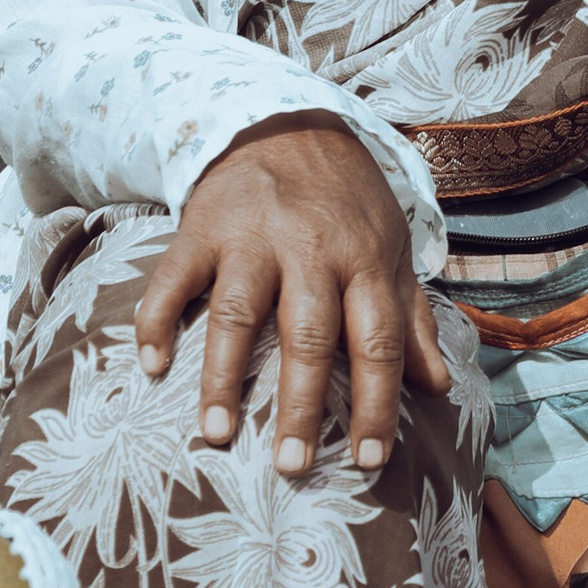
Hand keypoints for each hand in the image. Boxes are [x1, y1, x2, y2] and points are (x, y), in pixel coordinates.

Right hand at [132, 115, 447, 477]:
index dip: (378, 403)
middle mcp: (309, 249)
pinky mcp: (201, 228)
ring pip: (237, 313)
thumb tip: (437, 388)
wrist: (286, 121)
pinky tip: (150, 365)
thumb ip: (413, 319)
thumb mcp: (392, 248)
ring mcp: (250, 237)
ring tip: (216, 434)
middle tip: (293, 466)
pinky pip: (173, 279)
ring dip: (223, 376)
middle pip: (307, 335)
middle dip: (301, 406)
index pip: (377, 342)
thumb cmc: (347, 200)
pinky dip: (156, 320)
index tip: (370, 459)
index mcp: (364, 259)